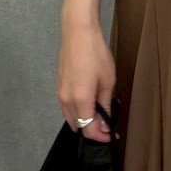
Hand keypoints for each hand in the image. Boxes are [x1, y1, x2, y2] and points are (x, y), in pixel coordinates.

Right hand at [57, 14, 116, 140]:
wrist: (78, 33)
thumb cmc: (95, 54)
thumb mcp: (108, 82)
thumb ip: (106, 106)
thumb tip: (105, 123)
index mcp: (80, 99)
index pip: (88, 130)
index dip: (101, 136)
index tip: (111, 135)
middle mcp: (66, 100)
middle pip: (78, 127)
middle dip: (93, 130)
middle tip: (108, 126)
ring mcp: (60, 93)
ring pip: (71, 118)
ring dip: (85, 121)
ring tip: (100, 114)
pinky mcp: (58, 87)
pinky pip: (67, 108)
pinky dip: (78, 112)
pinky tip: (89, 104)